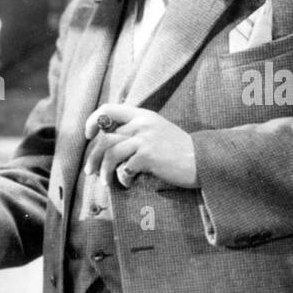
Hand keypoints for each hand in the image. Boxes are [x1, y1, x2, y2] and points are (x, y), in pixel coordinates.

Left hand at [83, 105, 198, 188]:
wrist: (203, 159)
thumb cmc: (176, 149)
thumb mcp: (156, 129)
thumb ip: (135, 129)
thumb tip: (106, 139)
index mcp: (141, 114)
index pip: (108, 109)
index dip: (92, 121)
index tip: (89, 136)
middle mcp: (142, 123)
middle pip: (104, 137)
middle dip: (93, 157)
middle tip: (90, 171)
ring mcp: (145, 139)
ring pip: (110, 152)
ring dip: (103, 170)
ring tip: (105, 182)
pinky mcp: (149, 155)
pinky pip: (124, 168)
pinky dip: (122, 178)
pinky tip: (127, 183)